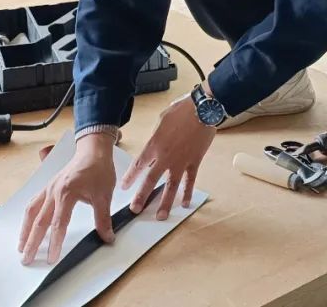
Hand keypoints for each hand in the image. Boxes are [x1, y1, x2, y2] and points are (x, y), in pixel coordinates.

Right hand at [18, 133, 115, 264]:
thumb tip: (107, 237)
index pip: (59, 224)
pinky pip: (34, 203)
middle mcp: (54, 191)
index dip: (55, 243)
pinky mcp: (49, 187)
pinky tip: (28, 225)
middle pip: (39, 221)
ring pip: (32, 211)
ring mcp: (49, 188)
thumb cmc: (98, 169)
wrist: (93, 150)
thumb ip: (103, 218)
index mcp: (67, 194)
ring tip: (21, 245)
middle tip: (26, 259)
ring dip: (26, 230)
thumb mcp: (104, 195)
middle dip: (32, 242)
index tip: (51, 258)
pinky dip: (29, 216)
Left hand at [121, 95, 213, 219]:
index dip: (130, 177)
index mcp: (154, 145)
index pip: (138, 165)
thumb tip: (154, 144)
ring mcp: (181, 161)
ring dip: (165, 202)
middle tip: (135, 210)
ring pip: (171, 186)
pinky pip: (190, 181)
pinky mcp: (194, 162)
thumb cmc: (181, 110)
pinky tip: (186, 203)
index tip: (124, 187)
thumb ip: (156, 136)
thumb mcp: (161, 121)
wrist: (201, 109)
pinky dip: (188, 192)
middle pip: (150, 180)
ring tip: (160, 216)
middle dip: (142, 196)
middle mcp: (165, 157)